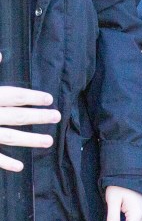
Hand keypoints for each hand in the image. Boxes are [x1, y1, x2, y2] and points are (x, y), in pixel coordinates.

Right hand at [0, 53, 60, 171]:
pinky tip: (19, 166)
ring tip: (49, 141)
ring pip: (9, 137)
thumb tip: (1, 54)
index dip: (33, 97)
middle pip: (17, 116)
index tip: (48, 99)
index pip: (14, 95)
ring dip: (30, 140)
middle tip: (57, 117)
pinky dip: (4, 162)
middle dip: (38, 117)